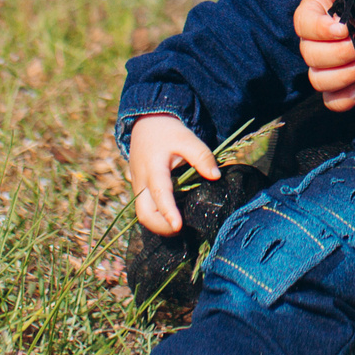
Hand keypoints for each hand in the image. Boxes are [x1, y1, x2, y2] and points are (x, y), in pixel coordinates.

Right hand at [127, 113, 218, 235]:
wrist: (145, 124)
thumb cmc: (167, 132)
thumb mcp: (186, 138)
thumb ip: (202, 156)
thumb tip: (215, 176)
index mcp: (153, 168)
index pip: (159, 194)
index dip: (168, 212)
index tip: (178, 226)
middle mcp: (141, 182)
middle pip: (145, 213)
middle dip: (161, 227)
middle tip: (182, 230)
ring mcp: (138, 188)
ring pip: (144, 215)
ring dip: (159, 225)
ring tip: (180, 226)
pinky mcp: (140, 191)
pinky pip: (146, 209)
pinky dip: (158, 218)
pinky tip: (174, 218)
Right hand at [296, 0, 354, 110]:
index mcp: (310, 15)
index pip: (303, 25)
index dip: (321, 29)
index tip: (344, 27)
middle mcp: (311, 44)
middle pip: (311, 56)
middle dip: (340, 52)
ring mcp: (322, 67)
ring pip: (318, 80)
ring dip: (344, 75)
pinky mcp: (336, 86)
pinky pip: (331, 100)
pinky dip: (344, 99)